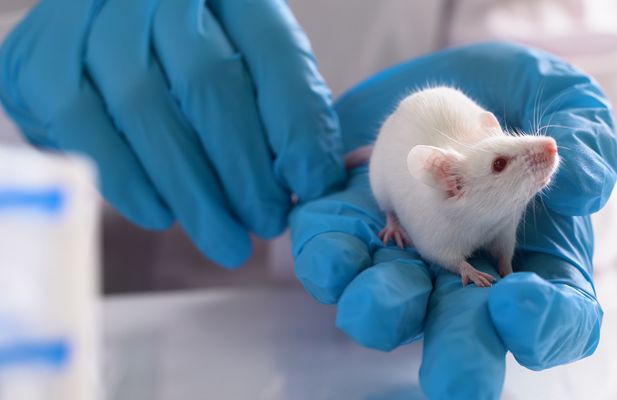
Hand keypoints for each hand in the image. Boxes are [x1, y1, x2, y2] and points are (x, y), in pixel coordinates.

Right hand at [0, 0, 343, 266]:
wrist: (106, 30)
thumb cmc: (190, 57)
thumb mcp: (246, 60)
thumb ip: (281, 105)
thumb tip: (312, 180)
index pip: (272, 52)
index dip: (297, 126)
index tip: (313, 187)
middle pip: (207, 83)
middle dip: (245, 170)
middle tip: (266, 223)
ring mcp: (92, 17)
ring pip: (145, 108)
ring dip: (193, 190)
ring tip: (226, 237)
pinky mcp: (38, 56)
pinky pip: (82, 126)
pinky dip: (128, 181)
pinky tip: (161, 214)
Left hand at [291, 42, 616, 398]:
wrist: (449, 76)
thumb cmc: (524, 93)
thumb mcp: (568, 100)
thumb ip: (587, 139)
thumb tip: (582, 192)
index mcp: (539, 258)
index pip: (556, 315)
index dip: (544, 325)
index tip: (520, 305)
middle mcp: (473, 272)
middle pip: (470, 335)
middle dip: (460, 359)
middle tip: (456, 381)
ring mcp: (412, 257)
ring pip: (395, 307)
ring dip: (385, 310)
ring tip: (379, 296)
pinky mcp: (357, 230)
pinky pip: (337, 260)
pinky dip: (334, 261)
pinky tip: (339, 249)